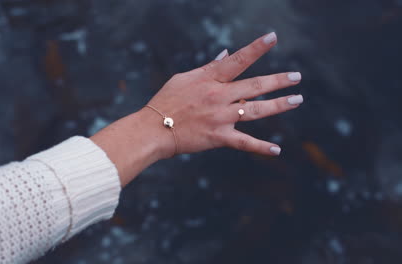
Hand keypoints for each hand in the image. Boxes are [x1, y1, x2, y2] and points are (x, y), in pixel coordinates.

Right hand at [145, 32, 302, 157]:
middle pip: (255, 85)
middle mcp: (219, 96)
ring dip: (279, 105)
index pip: (238, 59)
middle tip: (297, 77)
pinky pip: (244, 142)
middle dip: (279, 80)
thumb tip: (226, 54)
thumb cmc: (166, 101)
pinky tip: (277, 150)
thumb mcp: (184, 78)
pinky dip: (261, 147)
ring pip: (256, 110)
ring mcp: (221, 117)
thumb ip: (209, 68)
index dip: (256, 48)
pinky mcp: (219, 137)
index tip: (273, 37)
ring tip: (297, 100)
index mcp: (210, 79)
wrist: (154, 129)